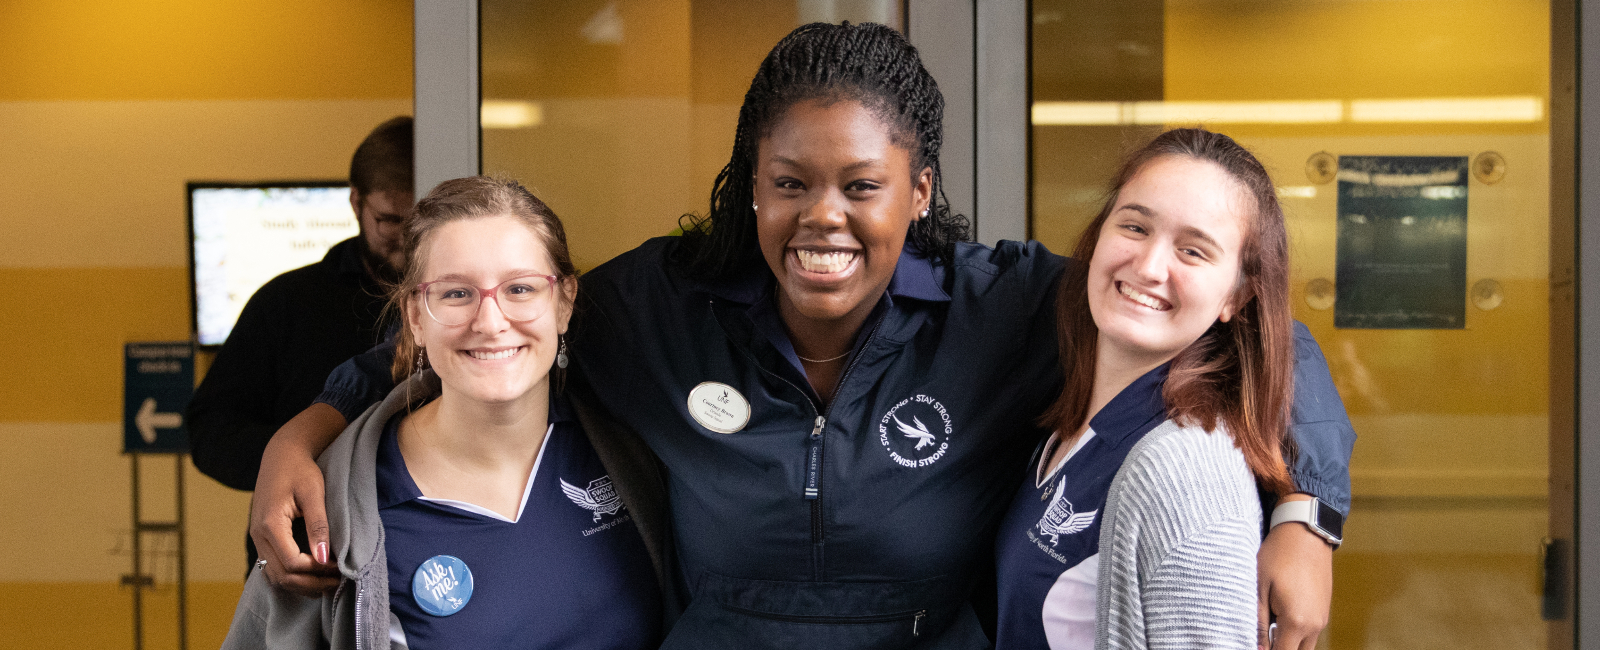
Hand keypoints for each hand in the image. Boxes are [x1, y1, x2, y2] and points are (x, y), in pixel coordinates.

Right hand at [248, 403, 345, 595]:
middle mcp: (258, 535)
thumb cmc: (300, 470)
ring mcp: (257, 538)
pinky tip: (313, 576)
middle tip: (338, 581)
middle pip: (281, 575)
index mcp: (270, 524)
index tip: (340, 567)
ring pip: (275, 576)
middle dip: (311, 583)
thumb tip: (324, 558)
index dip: (317, 570)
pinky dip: (292, 577)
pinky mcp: (262, 538)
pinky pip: (273, 567)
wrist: (281, 455)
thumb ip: (318, 526)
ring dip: (301, 584)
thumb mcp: (314, 493)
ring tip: (329, 582)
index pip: (292, 562)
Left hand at [1257, 495, 1333, 649]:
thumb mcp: (1260, 588)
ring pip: (1304, 645)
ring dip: (1287, 642)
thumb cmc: (1278, 556)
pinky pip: (1310, 632)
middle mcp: (1314, 624)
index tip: (1251, 643)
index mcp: (1297, 621)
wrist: (1306, 532)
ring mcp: (1322, 618)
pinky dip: (1296, 632)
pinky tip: (1279, 615)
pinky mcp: (1323, 609)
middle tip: (1260, 636)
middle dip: (1278, 648)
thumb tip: (1258, 648)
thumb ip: (1259, 623)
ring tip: (1268, 625)